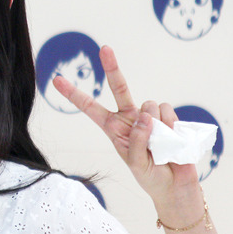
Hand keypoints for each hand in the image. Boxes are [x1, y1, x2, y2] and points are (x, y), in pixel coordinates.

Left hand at [52, 46, 199, 205]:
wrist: (175, 185)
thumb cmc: (150, 176)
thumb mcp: (136, 163)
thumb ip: (137, 140)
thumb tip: (145, 115)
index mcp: (113, 128)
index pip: (90, 108)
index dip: (74, 94)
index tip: (57, 79)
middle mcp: (130, 118)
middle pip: (119, 88)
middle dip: (111, 67)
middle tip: (104, 48)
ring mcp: (149, 116)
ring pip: (149, 104)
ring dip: (156, 125)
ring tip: (160, 146)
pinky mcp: (168, 118)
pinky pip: (167, 111)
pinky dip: (170, 125)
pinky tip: (172, 139)